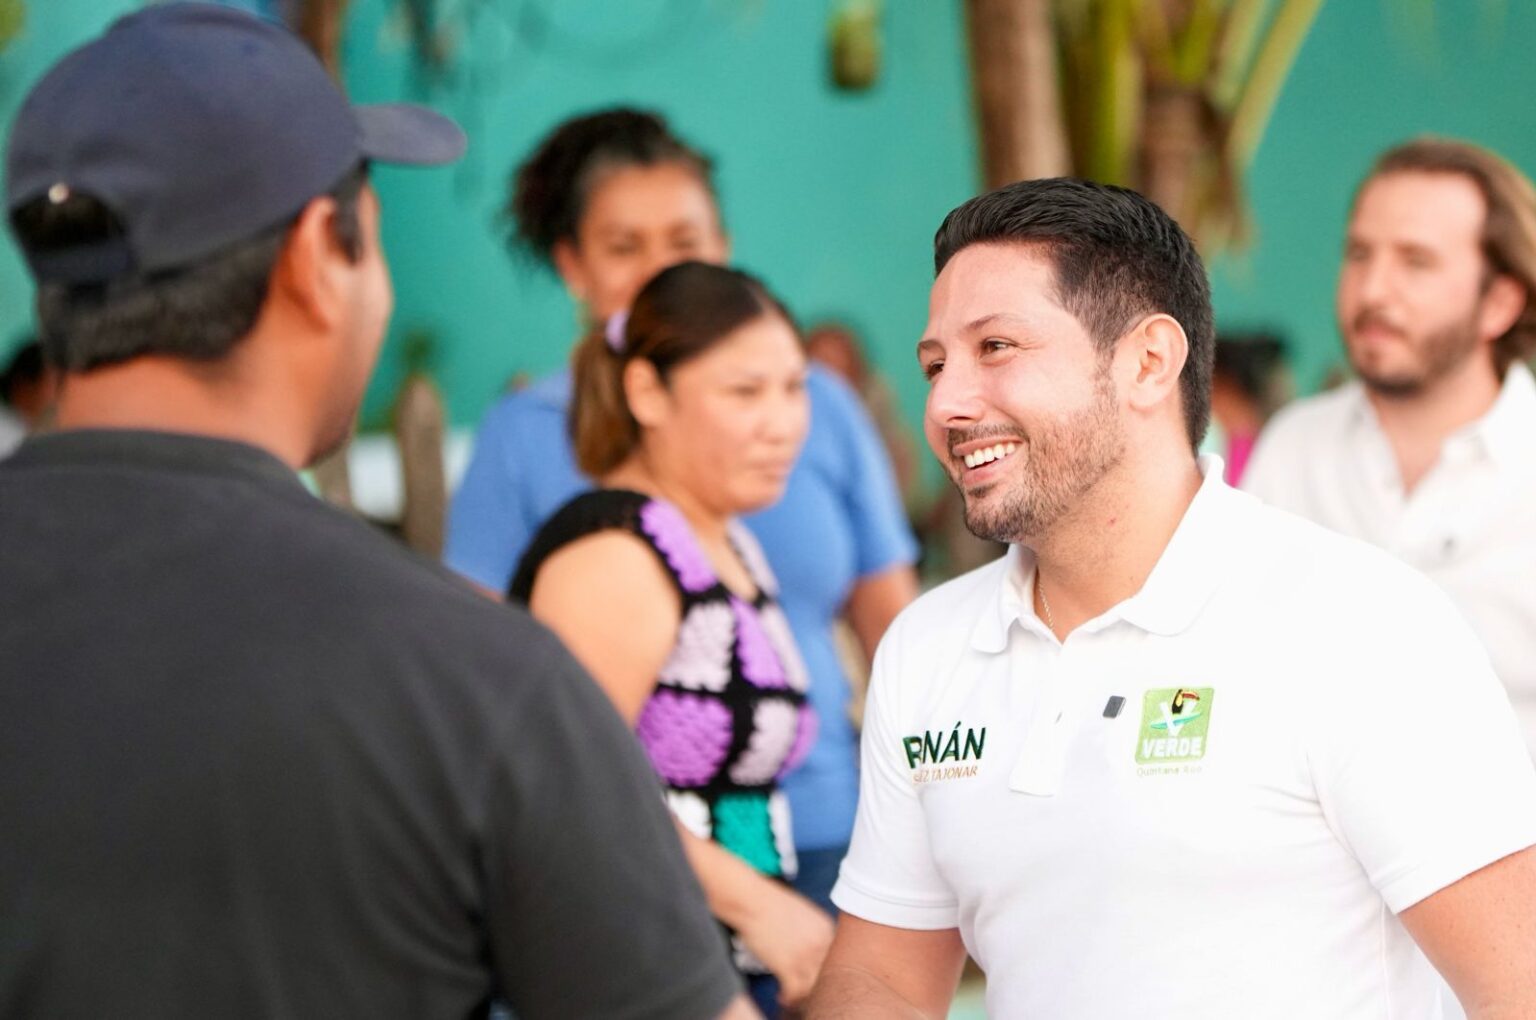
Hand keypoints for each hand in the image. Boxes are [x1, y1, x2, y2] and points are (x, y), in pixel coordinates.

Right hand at [737, 881, 835, 1007]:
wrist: (753, 901)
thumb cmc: (771, 904)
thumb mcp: (802, 913)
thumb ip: (812, 932)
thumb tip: (810, 949)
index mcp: (826, 930)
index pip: (834, 959)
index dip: (822, 970)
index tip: (812, 976)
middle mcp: (820, 944)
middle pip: (825, 975)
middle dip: (814, 984)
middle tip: (803, 988)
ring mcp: (805, 956)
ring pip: (812, 987)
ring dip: (802, 995)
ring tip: (792, 996)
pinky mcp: (787, 967)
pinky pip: (795, 992)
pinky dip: (789, 998)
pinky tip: (781, 996)